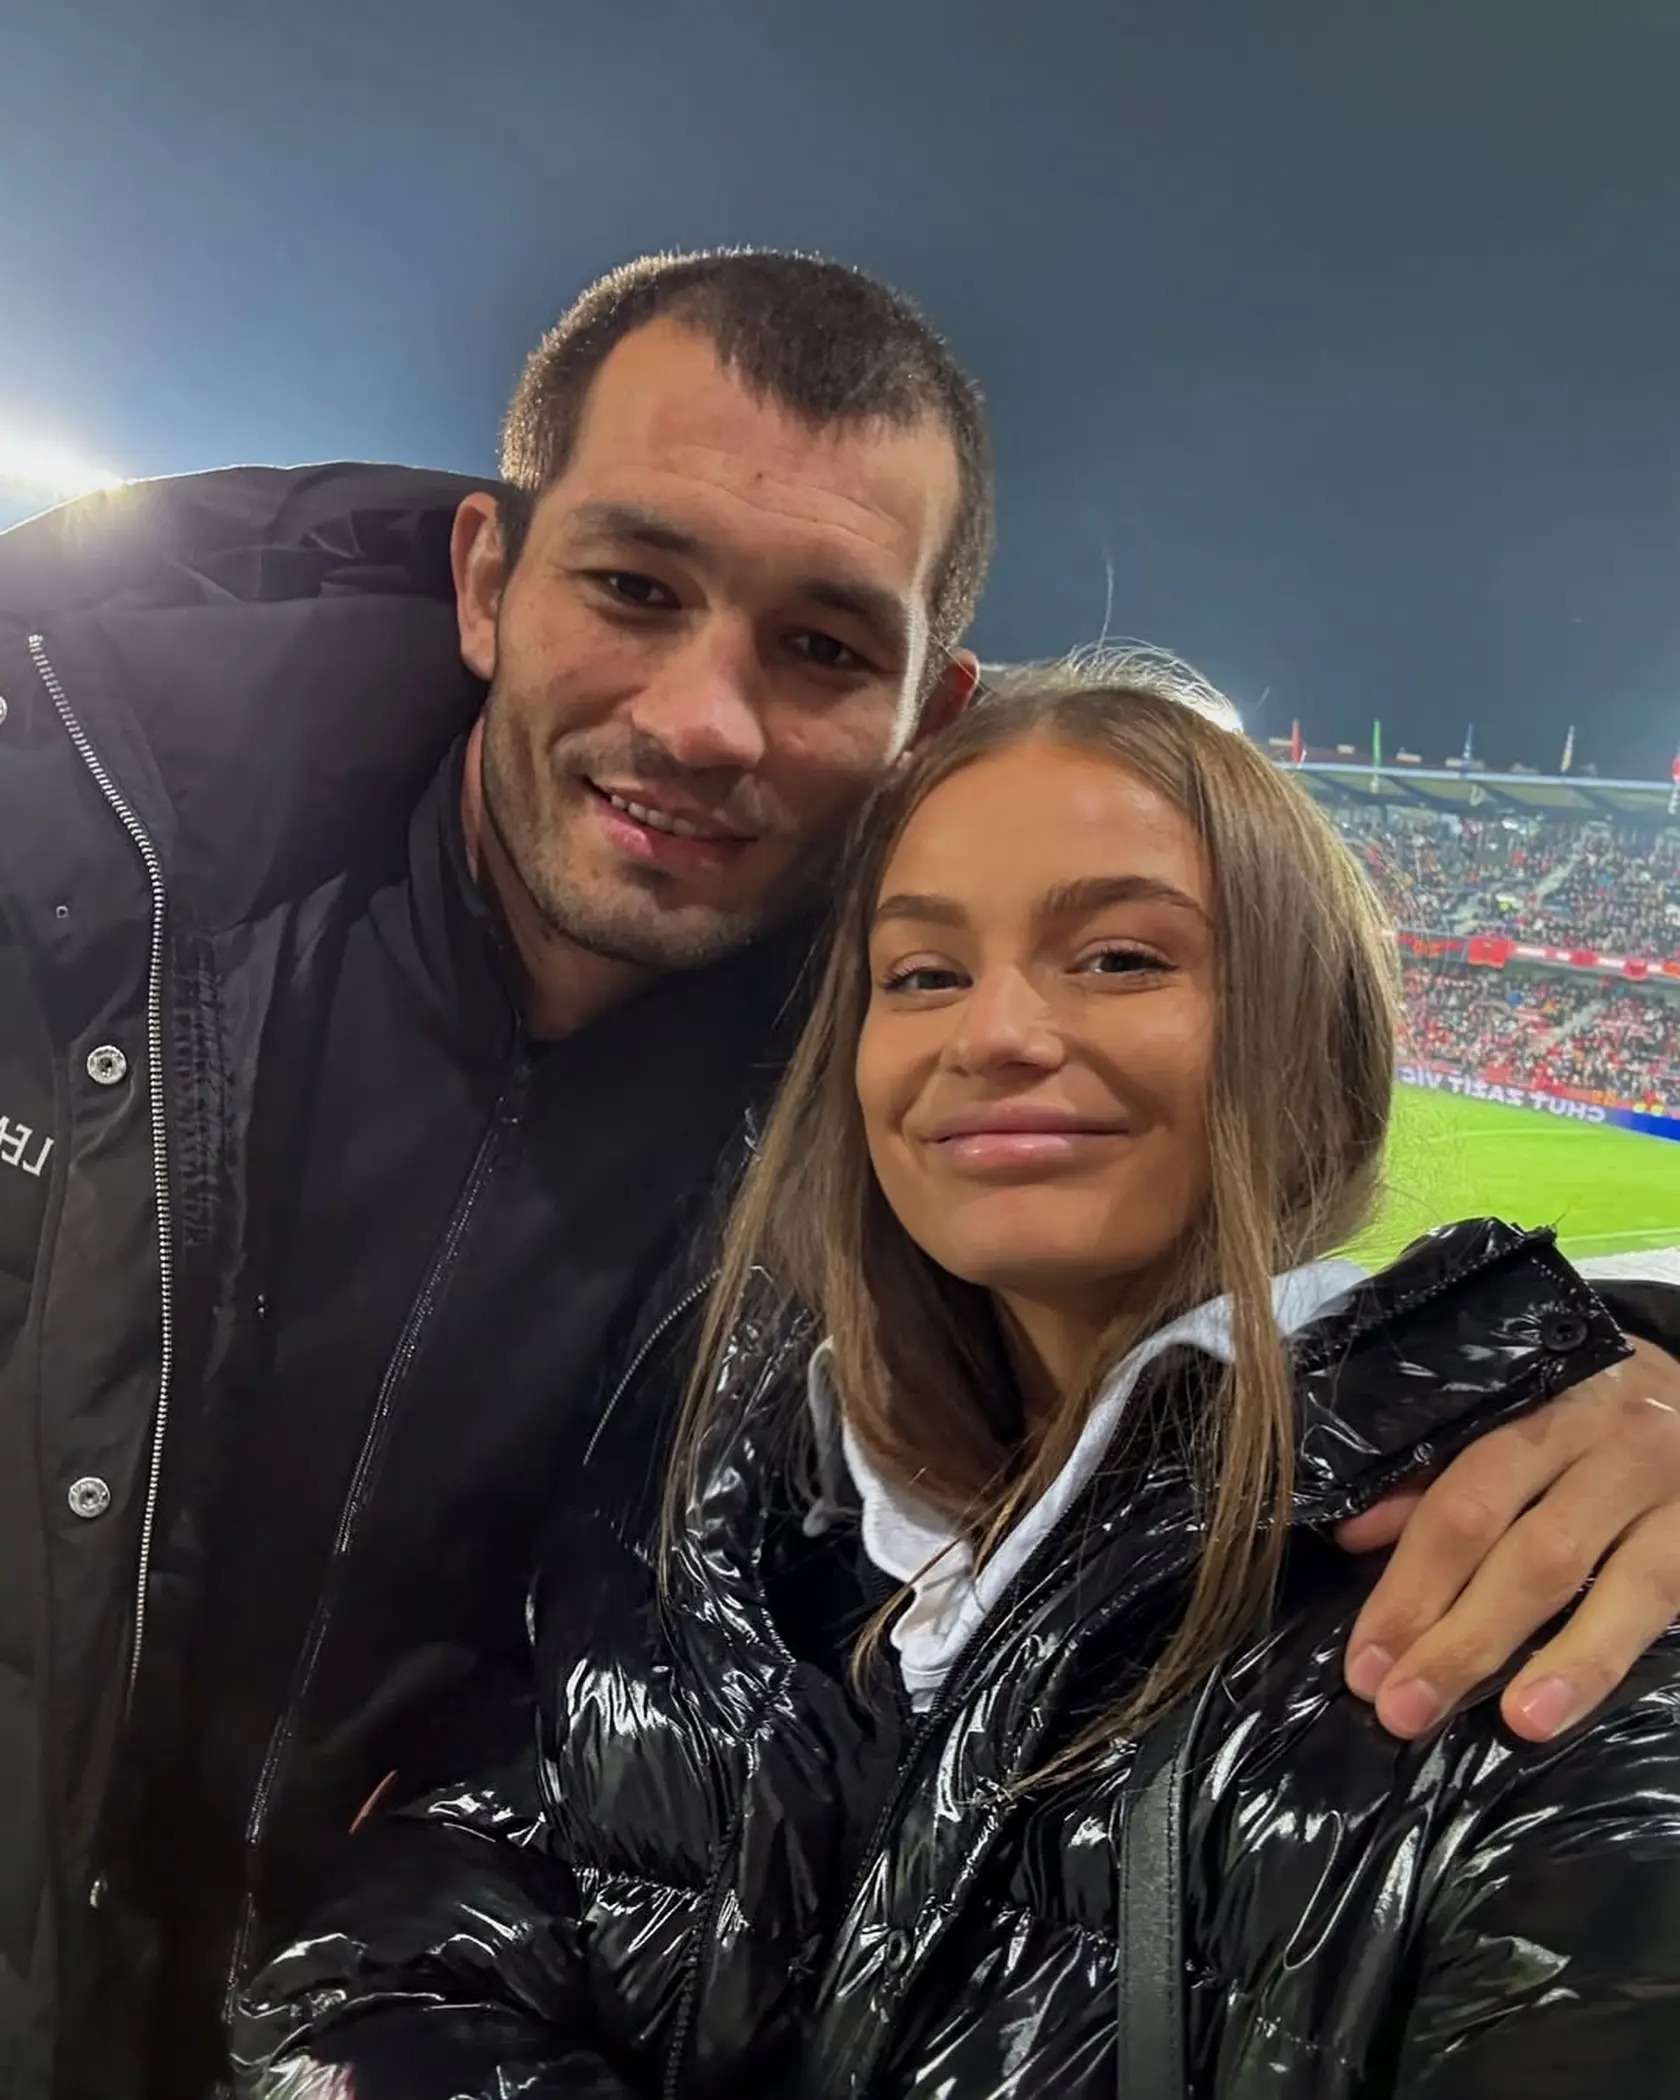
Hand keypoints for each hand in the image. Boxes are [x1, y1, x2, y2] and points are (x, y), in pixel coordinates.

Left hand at [1337, 1336, 1679, 1741]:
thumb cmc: (1598, 1408)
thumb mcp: (1519, 1414)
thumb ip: (1437, 1473)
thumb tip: (1355, 1537)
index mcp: (1536, 1399)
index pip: (1462, 1499)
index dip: (1409, 1584)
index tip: (1365, 1659)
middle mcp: (1605, 1437)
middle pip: (1517, 1545)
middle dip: (1452, 1634)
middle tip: (1399, 1707)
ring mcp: (1666, 1484)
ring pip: (1592, 1577)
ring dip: (1537, 1657)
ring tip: (1502, 1722)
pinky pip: (1654, 1602)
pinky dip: (1597, 1658)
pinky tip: (1554, 1707)